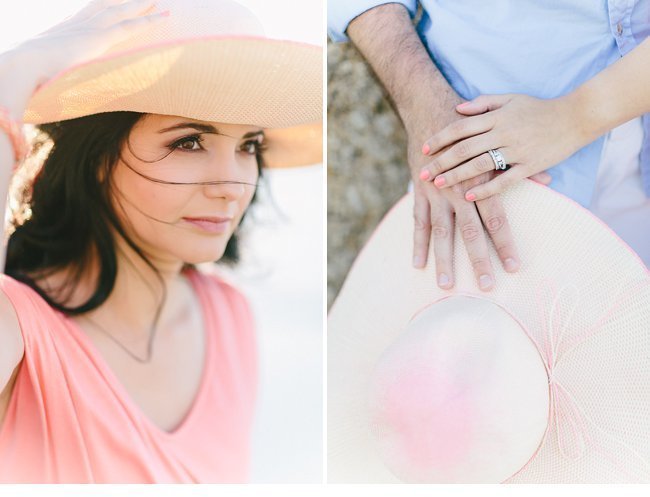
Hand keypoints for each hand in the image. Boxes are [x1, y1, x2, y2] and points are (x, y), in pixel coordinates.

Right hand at [1, 0, 169, 99]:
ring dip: (141, 6)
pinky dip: (149, 20)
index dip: (101, 8)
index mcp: (64, 30)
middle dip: (124, 2)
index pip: (87, 14)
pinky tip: (163, 16)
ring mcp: (90, 29)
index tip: (111, 3)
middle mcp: (78, 24)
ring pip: (122, 12)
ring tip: (157, 1)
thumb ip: (48, 76)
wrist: (22, 66)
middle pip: (107, 7)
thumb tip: (43, 89)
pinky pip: (132, 26)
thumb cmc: (26, 74)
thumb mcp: (39, 72)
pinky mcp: (101, 38)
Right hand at [408, 112, 521, 291]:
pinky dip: (417, 243)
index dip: (505, 244)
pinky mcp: (420, 191)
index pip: (497, 220)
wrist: (432, 108)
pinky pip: (418, 221)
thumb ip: (519, 167)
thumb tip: (548, 179)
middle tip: (486, 285)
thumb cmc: (472, 128)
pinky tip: (417, 264)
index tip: (513, 267)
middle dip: (478, 260)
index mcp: (481, 181)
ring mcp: (436, 192)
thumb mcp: (499, 143)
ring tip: (445, 285)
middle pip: (470, 232)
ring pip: (441, 232)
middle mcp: (458, 190)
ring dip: (444, 259)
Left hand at [418, 93, 584, 200]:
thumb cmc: (539, 108)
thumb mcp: (510, 99)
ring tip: (439, 185)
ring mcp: (517, 150)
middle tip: (423, 173)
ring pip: (480, 164)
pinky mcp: (530, 165)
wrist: (576, 116)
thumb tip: (457, 109)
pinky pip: (505, 180)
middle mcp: (503, 133)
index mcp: (496, 117)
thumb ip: (483, 104)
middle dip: (441, 161)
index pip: (461, 127)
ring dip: (457, 176)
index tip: (424, 147)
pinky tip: (469, 198)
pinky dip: (486, 189)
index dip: (441, 137)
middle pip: (465, 148)